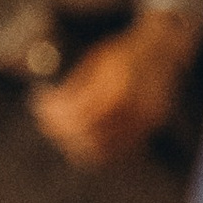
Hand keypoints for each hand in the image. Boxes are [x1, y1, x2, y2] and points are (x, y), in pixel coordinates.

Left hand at [30, 9, 196, 168]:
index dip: (54, 113)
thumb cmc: (124, 51)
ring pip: (103, 149)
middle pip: (88, 134)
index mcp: (114, 82)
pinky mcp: (150, 128)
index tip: (40, 105)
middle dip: (61, 131)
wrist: (163, 49)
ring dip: (77, 145)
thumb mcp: (96, 57)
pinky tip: (85, 141)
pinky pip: (120, 152)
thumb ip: (77, 84)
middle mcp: (131, 104)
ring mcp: (144, 120)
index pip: (77, 111)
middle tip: (46, 122)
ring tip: (63, 133)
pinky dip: (100, 152)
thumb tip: (52, 106)